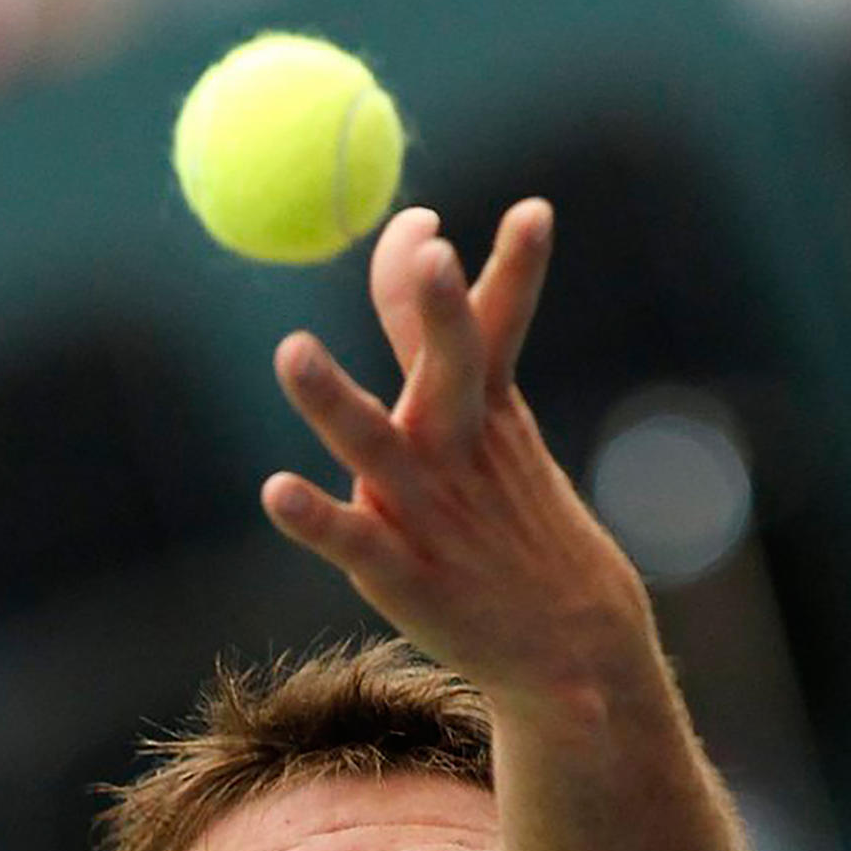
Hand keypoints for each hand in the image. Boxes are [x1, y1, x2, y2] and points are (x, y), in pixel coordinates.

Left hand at [260, 199, 652, 696]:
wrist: (574, 638)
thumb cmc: (508, 508)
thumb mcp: (483, 414)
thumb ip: (427, 328)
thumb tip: (410, 225)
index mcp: (488, 408)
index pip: (495, 324)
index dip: (500, 270)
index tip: (492, 212)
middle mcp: (458, 448)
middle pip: (453, 367)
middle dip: (441, 311)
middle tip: (435, 250)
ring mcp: (427, 509)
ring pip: (376, 444)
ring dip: (334, 400)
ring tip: (290, 351)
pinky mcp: (398, 571)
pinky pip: (350, 538)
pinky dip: (315, 516)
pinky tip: (276, 491)